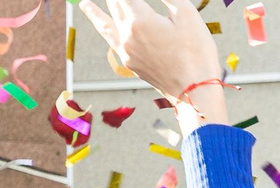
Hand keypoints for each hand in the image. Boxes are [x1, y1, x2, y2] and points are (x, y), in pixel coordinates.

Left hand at [78, 0, 226, 119]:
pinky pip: (113, 41)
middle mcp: (127, 36)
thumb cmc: (195, 50)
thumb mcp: (186, 13)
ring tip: (84, 4)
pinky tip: (107, 27)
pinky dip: (107, 30)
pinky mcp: (129, 63)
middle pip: (115, 7)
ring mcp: (125, 52)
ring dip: (95, 14)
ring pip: (106, 27)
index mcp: (140, 21)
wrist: (191, 88)